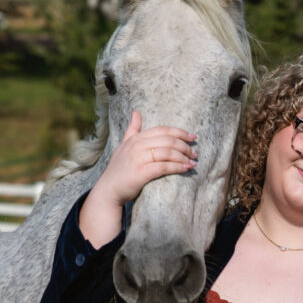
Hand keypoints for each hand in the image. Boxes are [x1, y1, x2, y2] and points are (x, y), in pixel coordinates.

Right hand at [79, 111, 196, 247]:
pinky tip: (186, 169)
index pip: (162, 130)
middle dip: (185, 146)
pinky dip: (178, 167)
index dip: (179, 132)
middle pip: (168, 140)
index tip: (192, 137)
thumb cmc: (118, 169)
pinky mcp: (141, 173)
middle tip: (195, 153)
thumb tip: (135, 112)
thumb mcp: (123, 145)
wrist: (108, 190)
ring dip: (184, 157)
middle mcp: (137, 146)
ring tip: (193, 162)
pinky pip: (164, 167)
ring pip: (168, 153)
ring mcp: (139, 159)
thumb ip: (132, 130)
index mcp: (136, 139)